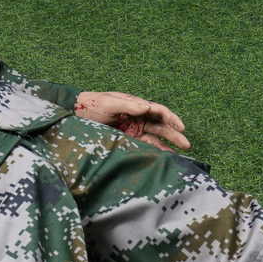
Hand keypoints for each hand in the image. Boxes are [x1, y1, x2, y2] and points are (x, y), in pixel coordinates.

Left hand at [74, 91, 189, 150]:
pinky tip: (160, 159)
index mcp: (136, 105)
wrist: (76, 114)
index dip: (172, 118)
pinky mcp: (126, 139)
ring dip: (165, 146)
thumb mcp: (109, 102)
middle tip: (186, 144)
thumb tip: (146, 106)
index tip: (181, 127)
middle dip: (174, 134)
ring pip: (154, 138)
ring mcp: (133, 129)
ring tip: (177, 155)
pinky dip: (151, 152)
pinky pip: (142, 146)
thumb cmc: (92, 104)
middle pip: (161, 125)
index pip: (159, 111)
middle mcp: (138, 117)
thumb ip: (128, 105)